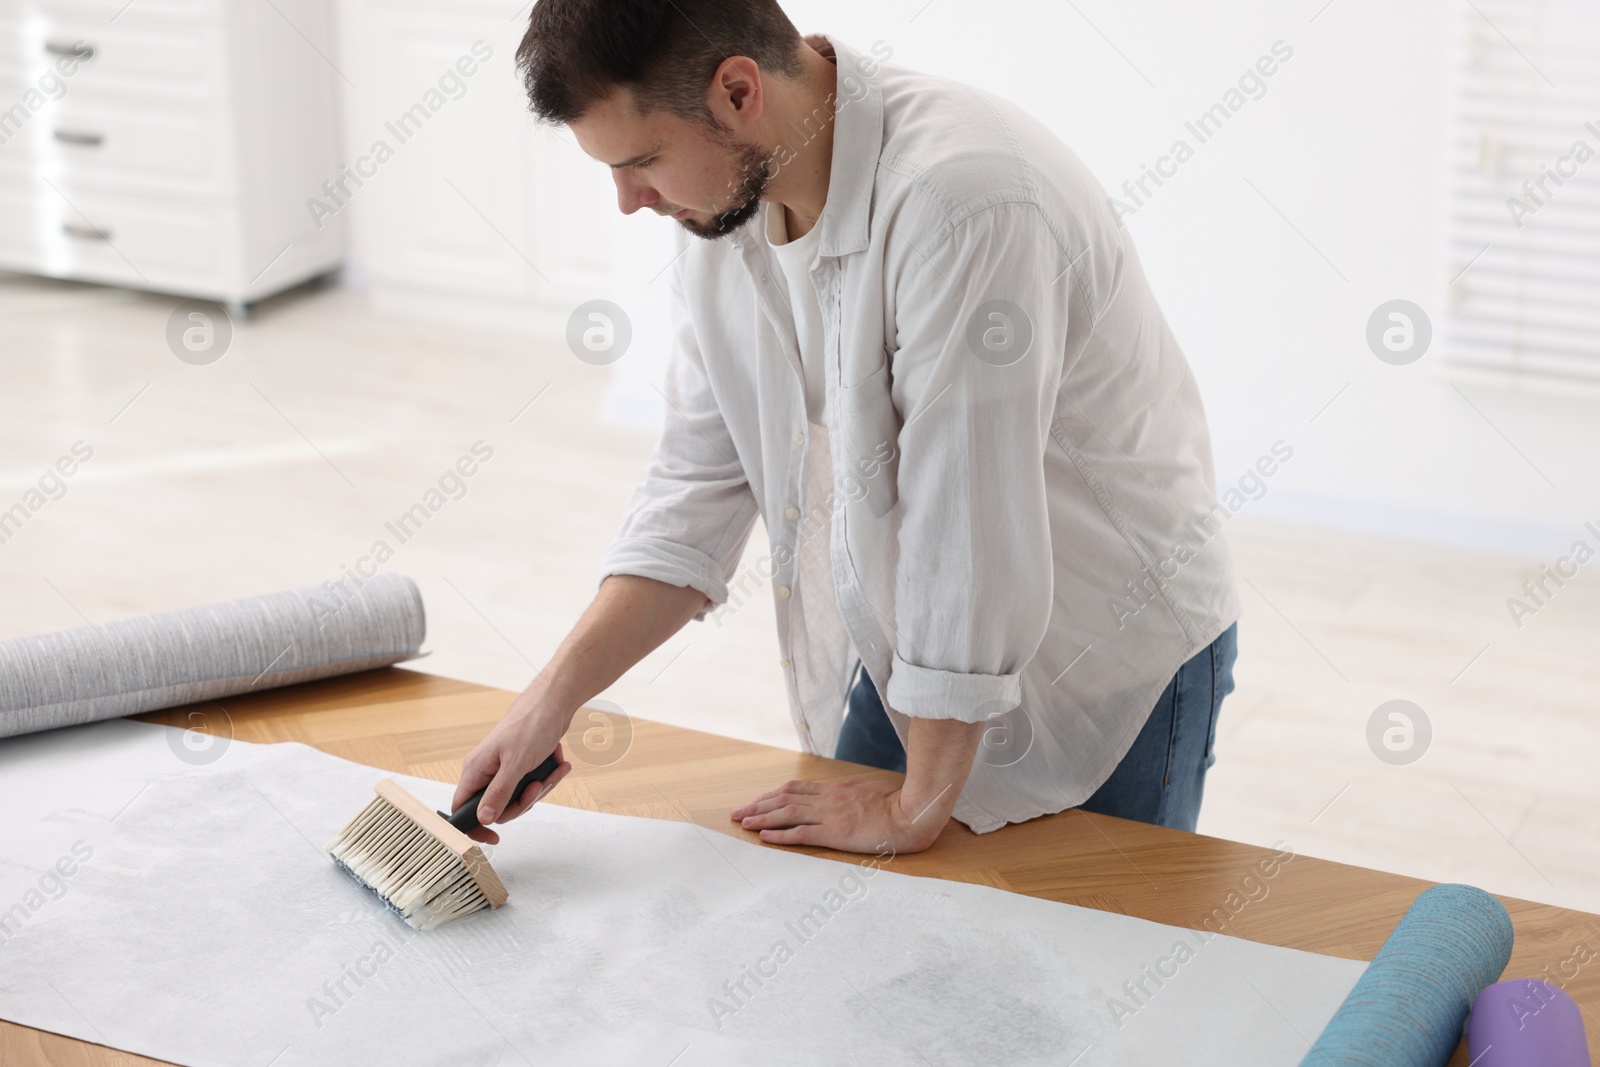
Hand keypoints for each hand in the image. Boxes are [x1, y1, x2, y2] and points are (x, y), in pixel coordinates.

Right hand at [451, 693, 571, 844]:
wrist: (555, 702)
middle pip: (497, 808)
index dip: (475, 827)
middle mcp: (486, 771)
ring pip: (519, 797)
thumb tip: (483, 820)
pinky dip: (548, 776)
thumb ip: (498, 793)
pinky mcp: (522, 764)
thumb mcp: (515, 763)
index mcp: (475, 770)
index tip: (494, 839)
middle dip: (523, 802)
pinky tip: (560, 764)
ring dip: (541, 787)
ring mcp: (504, 768)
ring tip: (556, 769)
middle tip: (537, 787)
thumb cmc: (531, 725)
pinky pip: (532, 784)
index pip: (463, 809)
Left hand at [729, 778, 947, 853]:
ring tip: (743, 823)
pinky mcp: (835, 833)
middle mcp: (827, 799)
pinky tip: (765, 837)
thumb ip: (853, 792)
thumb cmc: (898, 802)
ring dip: (762, 818)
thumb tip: (844, 793)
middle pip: (784, 799)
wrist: (911, 813)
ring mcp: (830, 815)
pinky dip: (780, 835)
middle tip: (737, 812)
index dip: (772, 795)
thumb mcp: (871, 790)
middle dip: (758, 805)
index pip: (795, 789)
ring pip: (787, 813)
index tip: (756, 800)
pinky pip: (801, 833)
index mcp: (836, 790)